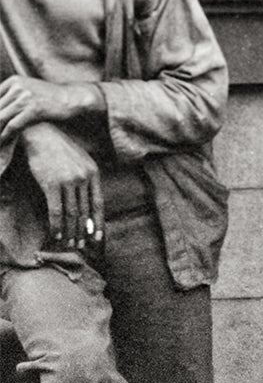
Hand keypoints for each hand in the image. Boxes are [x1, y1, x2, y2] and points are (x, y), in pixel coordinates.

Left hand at [0, 76, 99, 141]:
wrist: (72, 98)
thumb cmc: (49, 97)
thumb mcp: (27, 90)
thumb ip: (10, 97)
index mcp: (14, 81)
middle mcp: (18, 86)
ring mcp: (26, 97)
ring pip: (1, 118)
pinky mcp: (34, 108)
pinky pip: (13, 125)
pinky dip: (5, 135)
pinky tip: (2, 140)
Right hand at [19, 123, 104, 251]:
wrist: (42, 135)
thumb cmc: (61, 150)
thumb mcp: (81, 161)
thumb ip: (87, 180)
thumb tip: (88, 205)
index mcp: (93, 173)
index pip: (98, 204)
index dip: (98, 222)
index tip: (98, 238)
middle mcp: (84, 178)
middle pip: (85, 212)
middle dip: (83, 232)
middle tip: (81, 246)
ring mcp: (68, 181)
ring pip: (71, 214)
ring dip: (70, 232)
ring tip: (69, 244)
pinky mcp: (51, 184)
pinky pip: (55, 211)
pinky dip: (56, 226)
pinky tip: (55, 235)